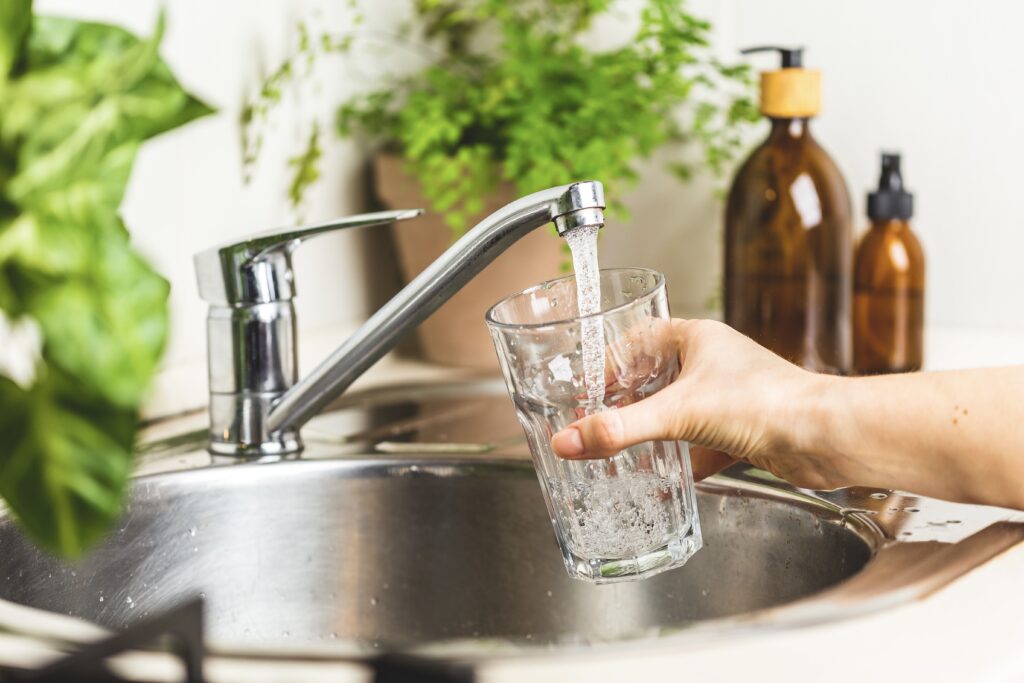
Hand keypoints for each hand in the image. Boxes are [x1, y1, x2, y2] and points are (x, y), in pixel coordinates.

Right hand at [551, 319, 845, 489]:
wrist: (825, 438)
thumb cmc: (768, 403)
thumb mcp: (679, 413)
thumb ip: (621, 429)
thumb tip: (569, 439)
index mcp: (698, 339)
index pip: (640, 338)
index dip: (610, 360)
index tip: (589, 387)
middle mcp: (714, 363)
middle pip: (657, 377)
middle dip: (627, 400)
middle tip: (599, 419)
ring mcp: (730, 397)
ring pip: (679, 412)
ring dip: (654, 431)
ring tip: (623, 450)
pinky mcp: (743, 430)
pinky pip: (701, 443)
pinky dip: (683, 461)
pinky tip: (667, 478)